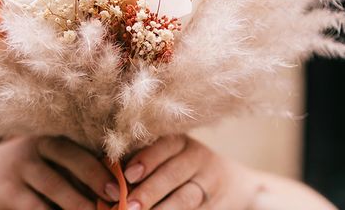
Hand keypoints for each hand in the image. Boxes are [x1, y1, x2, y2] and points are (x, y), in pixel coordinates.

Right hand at [0, 136, 116, 209]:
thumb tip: (113, 187)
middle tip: (117, 197)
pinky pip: (34, 208)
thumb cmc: (22, 171)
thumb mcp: (43, 160)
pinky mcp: (7, 190)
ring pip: (54, 186)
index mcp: (51, 138)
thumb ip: (70, 168)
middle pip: (70, 158)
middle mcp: (36, 146)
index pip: (81, 147)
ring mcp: (20, 167)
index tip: (123, 182)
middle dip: (96, 177)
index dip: (103, 165)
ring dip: (78, 203)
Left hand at [121, 135, 258, 209]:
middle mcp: (197, 157)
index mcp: (180, 142)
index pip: (164, 146)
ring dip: (164, 209)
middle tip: (129, 205)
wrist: (235, 185)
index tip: (127, 175)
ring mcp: (209, 182)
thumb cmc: (183, 168)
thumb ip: (143, 163)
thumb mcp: (170, 157)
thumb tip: (109, 178)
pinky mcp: (216, 204)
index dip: (146, 159)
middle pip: (173, 173)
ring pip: (186, 197)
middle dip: (149, 190)